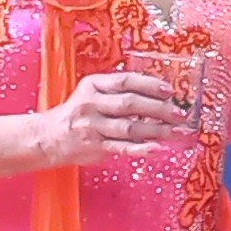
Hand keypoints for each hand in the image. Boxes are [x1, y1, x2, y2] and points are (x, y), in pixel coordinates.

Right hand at [45, 69, 187, 164]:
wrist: (50, 137)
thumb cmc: (78, 114)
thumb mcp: (92, 94)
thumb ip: (118, 92)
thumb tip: (156, 96)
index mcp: (94, 86)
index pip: (126, 81)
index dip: (150, 85)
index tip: (169, 91)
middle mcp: (92, 104)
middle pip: (131, 104)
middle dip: (159, 109)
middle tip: (180, 114)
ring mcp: (93, 126)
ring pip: (130, 128)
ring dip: (157, 130)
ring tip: (177, 132)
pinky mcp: (95, 146)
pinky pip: (122, 147)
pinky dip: (141, 149)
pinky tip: (157, 148)